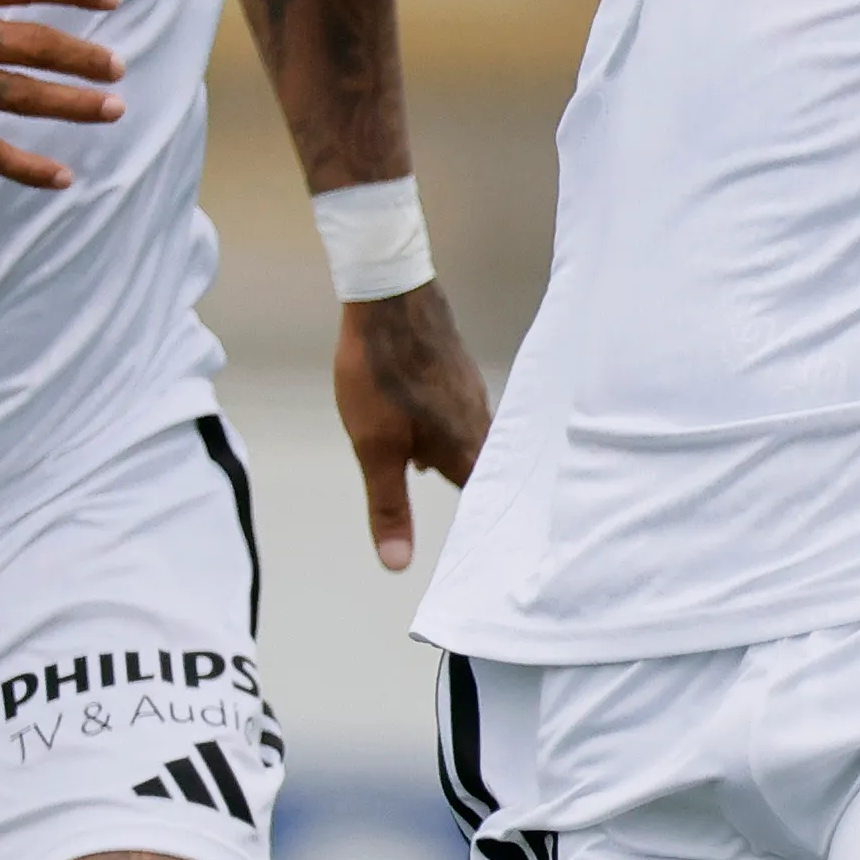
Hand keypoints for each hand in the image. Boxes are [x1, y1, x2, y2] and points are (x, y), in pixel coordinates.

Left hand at [334, 280, 489, 572]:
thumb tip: (398, 564)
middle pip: (482, 469)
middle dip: (470, 490)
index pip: (485, 500)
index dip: (484, 526)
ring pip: (469, 438)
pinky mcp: (457, 370)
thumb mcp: (373, 447)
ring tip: (426, 470)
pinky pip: (459, 411)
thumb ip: (389, 506)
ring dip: (452, 456)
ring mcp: (471, 392)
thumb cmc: (380, 373)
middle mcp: (481, 422)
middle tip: (463, 514)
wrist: (387, 295)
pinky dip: (445, 428)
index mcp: (466, 448)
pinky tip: (421, 425)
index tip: (486, 550)